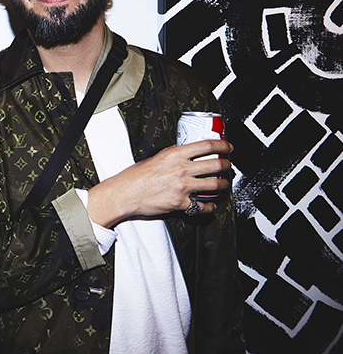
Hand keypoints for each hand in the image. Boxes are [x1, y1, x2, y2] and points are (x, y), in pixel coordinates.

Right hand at [86, 139, 232, 227]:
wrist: (125, 193)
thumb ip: (172, 156)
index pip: (207, 146)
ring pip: (214, 185)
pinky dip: (210, 206)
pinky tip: (210, 205)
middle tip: (228, 167)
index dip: (222, 146)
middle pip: (216, 165)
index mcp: (175, 155)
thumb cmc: (135, 176)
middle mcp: (181, 169)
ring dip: (223, 185)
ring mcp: (182, 186)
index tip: (228, 148)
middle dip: (227, 166)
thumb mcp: (155, 158)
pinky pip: (202, 206)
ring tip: (224, 184)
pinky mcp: (180, 202)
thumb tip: (185, 154)